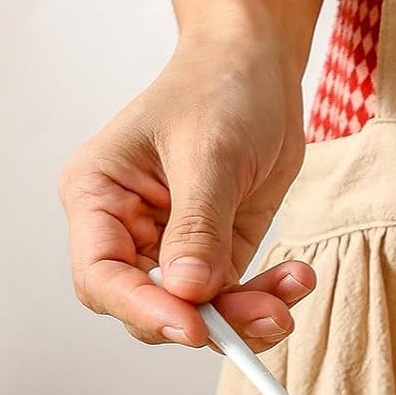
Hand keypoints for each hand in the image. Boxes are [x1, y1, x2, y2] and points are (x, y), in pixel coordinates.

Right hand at [59, 35, 313, 349]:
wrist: (258, 67)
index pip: (100, 276)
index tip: (193, 328)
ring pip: (197, 312)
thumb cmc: (218, 89)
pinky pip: (234, 297)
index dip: (142, 309)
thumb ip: (197, 226)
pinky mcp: (216, 254)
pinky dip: (267, 298)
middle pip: (150, 306)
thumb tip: (187, 290)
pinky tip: (297, 278)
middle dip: (206, 320)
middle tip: (264, 314)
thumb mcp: (209, 154)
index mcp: (98, 195)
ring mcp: (172, 247)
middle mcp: (127, 229)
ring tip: (290, 294)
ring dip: (245, 316)